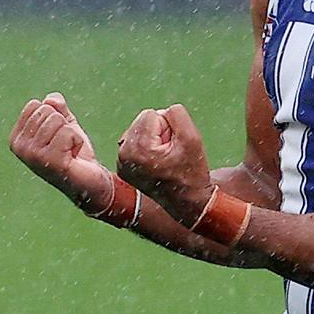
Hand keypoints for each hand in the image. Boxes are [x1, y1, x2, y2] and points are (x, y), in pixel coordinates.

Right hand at [9, 93, 112, 210]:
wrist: (88, 181)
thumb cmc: (74, 153)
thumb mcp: (65, 125)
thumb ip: (57, 108)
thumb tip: (50, 99)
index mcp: (17, 138)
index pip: (36, 105)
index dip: (55, 116)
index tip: (57, 135)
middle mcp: (20, 147)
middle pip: (47, 111)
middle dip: (64, 125)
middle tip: (65, 145)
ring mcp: (33, 155)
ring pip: (58, 120)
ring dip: (71, 134)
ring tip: (69, 151)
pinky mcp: (49, 160)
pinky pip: (68, 132)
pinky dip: (77, 141)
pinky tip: (73, 157)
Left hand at [116, 104, 213, 224]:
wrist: (186, 200)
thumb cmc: (191, 170)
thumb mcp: (192, 137)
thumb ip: (177, 114)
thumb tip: (160, 112)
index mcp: (139, 149)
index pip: (152, 114)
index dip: (169, 127)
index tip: (174, 148)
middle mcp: (124, 155)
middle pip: (142, 120)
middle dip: (159, 131)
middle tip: (170, 153)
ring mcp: (121, 163)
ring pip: (139, 129)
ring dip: (154, 139)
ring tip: (164, 158)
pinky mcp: (123, 167)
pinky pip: (136, 141)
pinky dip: (148, 147)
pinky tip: (157, 163)